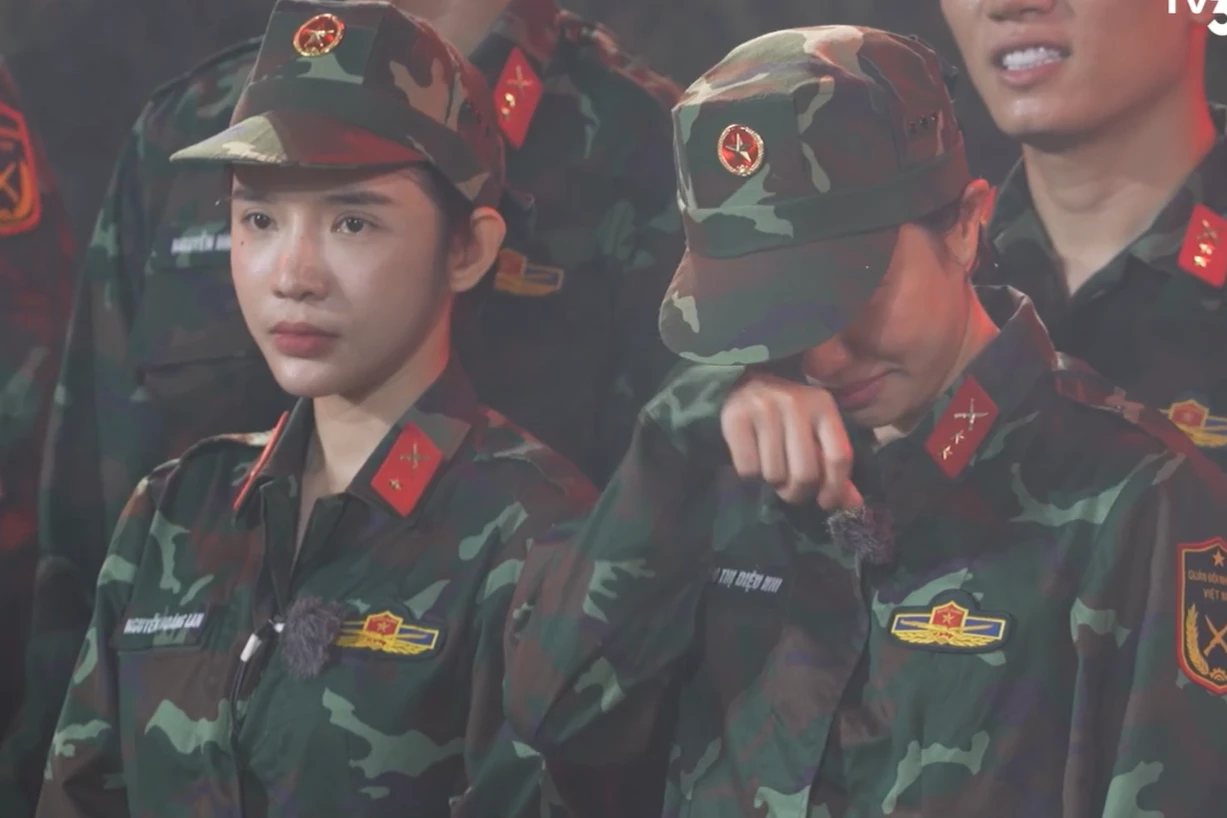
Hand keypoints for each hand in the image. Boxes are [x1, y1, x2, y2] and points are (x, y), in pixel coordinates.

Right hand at [720, 372, 863, 508]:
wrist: (744, 383)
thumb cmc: (786, 414)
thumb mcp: (815, 430)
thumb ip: (833, 464)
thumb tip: (853, 503)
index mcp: (823, 405)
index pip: (839, 457)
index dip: (835, 488)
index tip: (824, 502)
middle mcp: (795, 404)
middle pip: (805, 473)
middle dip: (797, 492)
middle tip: (790, 491)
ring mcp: (764, 409)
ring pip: (774, 475)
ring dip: (772, 483)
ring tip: (770, 469)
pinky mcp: (736, 418)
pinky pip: (748, 469)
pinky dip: (750, 475)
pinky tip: (752, 460)